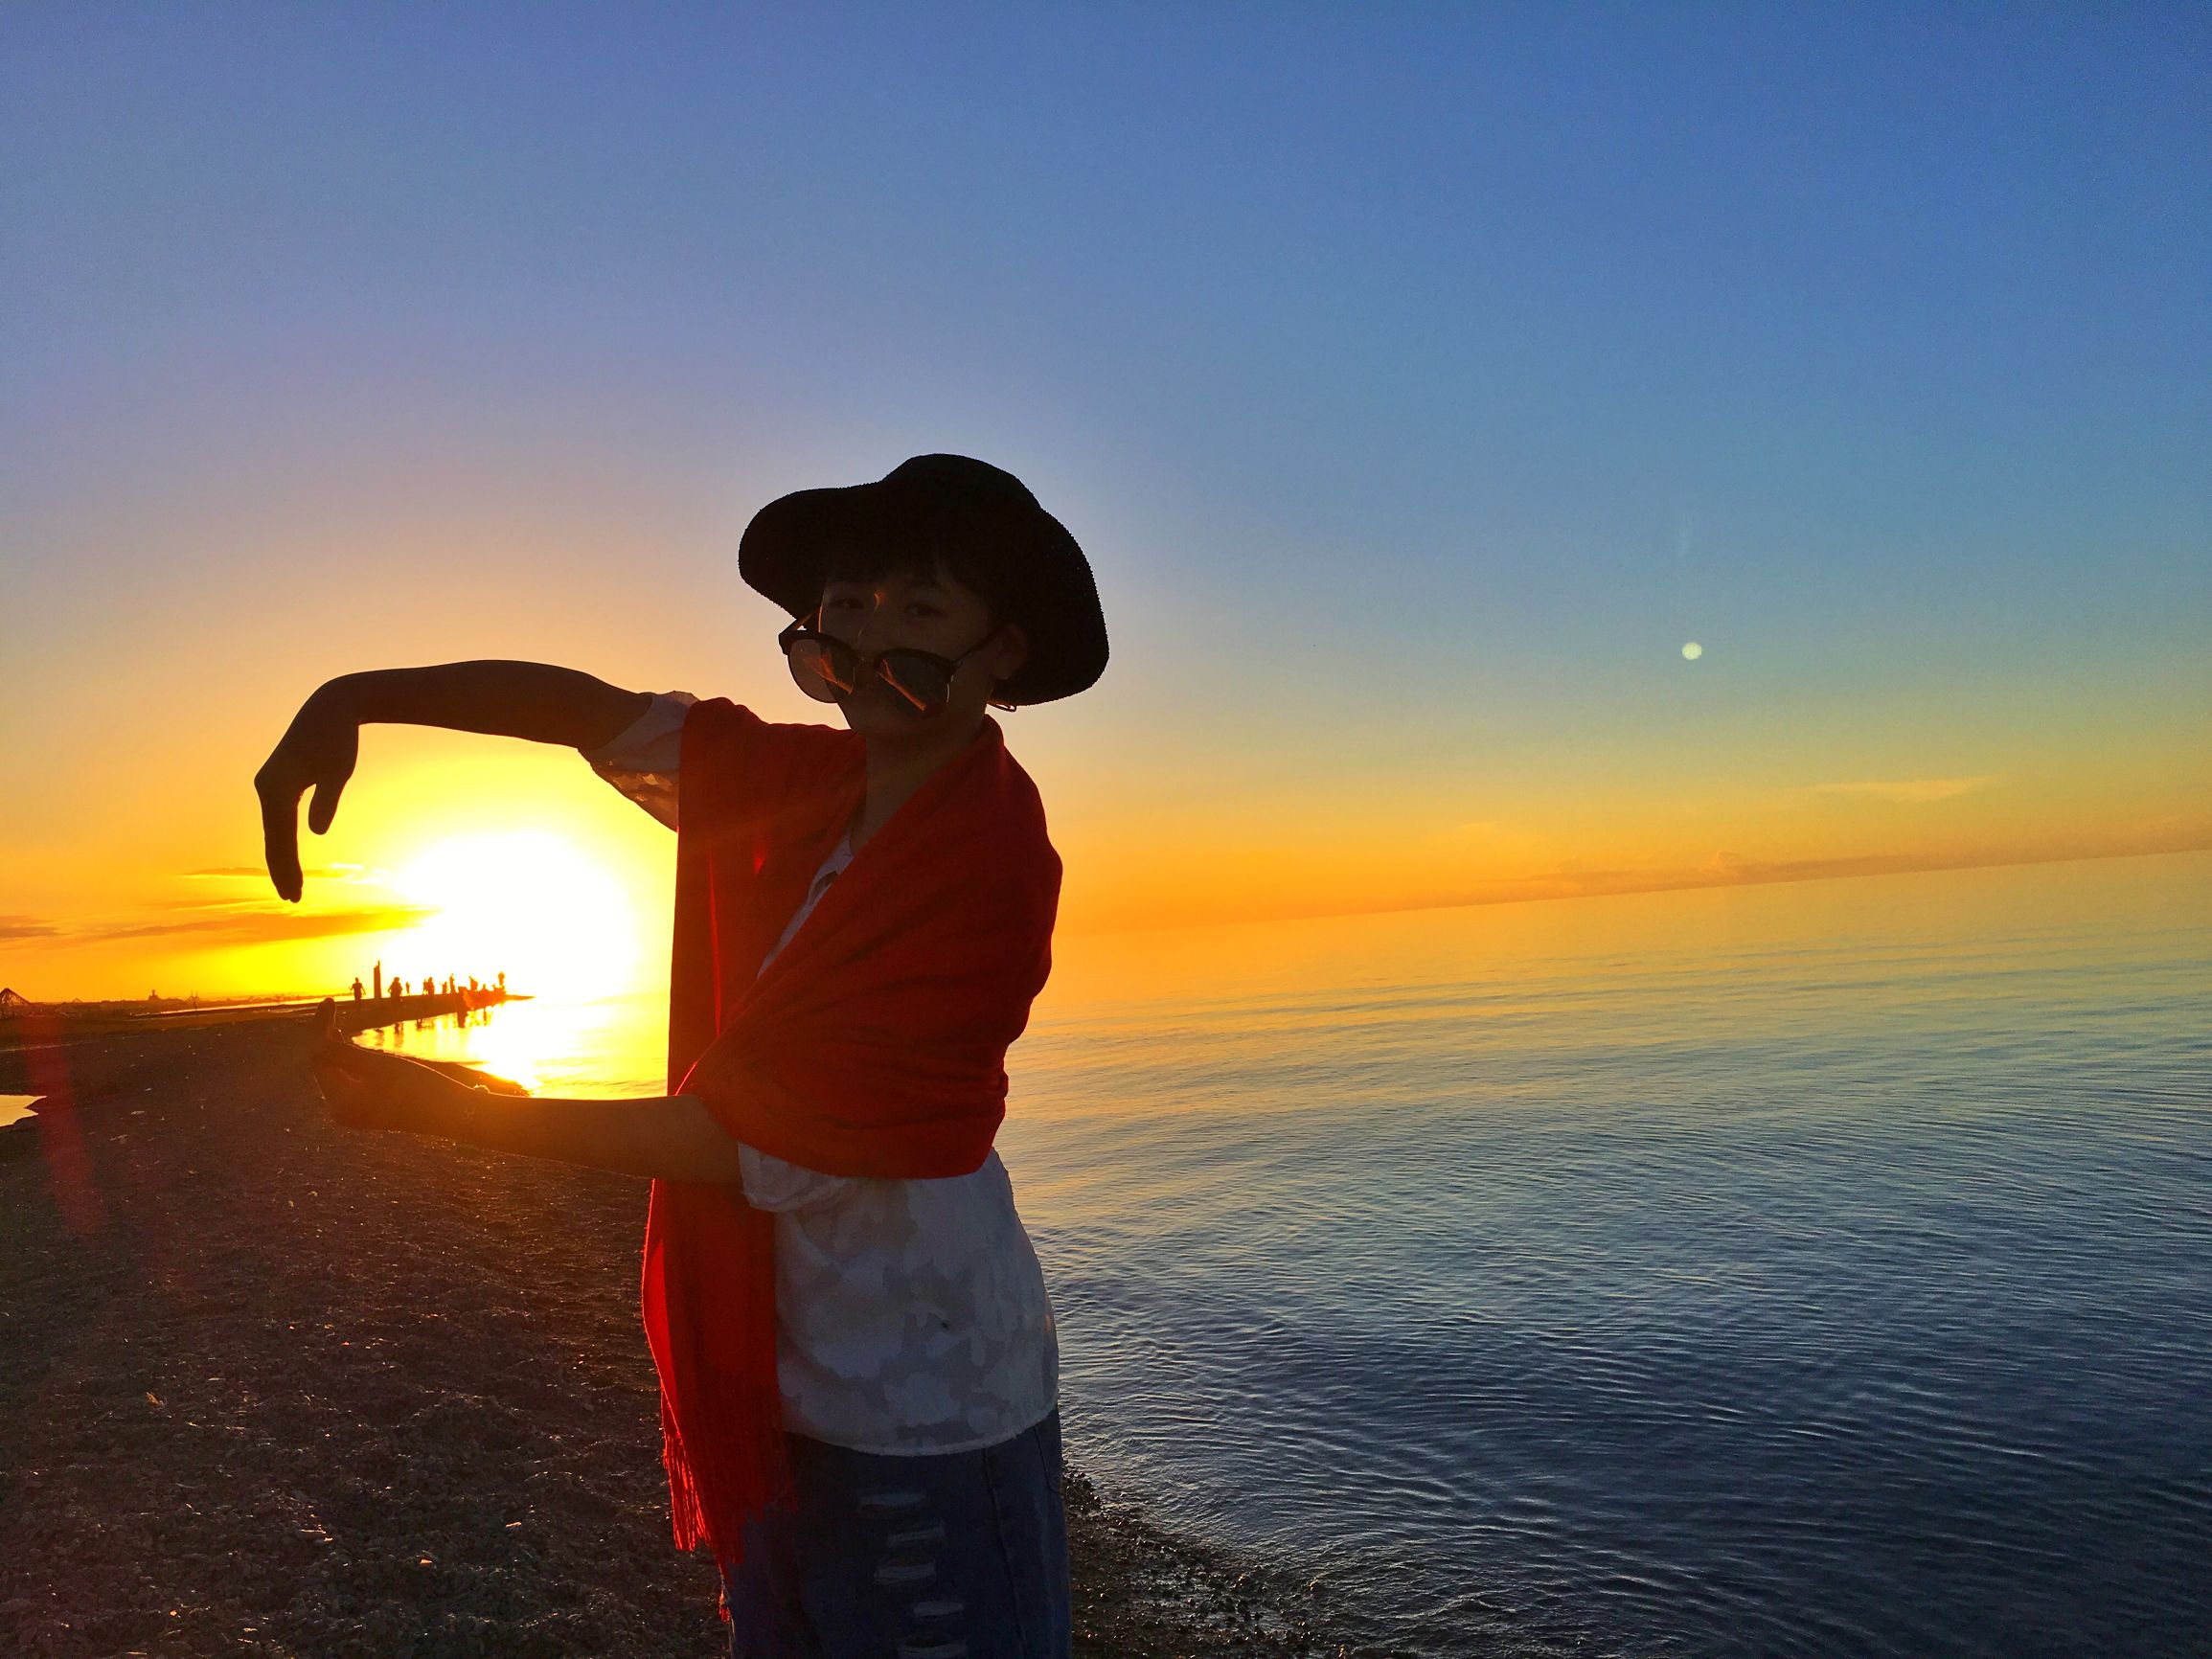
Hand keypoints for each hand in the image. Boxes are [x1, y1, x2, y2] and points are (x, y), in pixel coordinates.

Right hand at [256, 682, 359, 902]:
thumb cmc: (339, 739)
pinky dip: (282, 841)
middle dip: (281, 869)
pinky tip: (287, 857)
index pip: (282, 836)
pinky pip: (277, 819)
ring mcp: (268, 785)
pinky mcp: (276, 783)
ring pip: (272, 830)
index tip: (296, 891)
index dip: (288, 866)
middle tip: (292, 899)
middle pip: (272, 837)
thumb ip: (327, 800)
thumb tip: (316, 832)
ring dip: (280, 858)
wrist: (330, 709)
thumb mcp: (339, 771)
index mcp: (278, 787)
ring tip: (290, 887)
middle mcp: (266, 787)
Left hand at [310, 998, 471, 1132]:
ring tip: (333, 1019)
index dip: (319, 1029)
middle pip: (324, 1065)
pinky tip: (345, 1041)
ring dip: (335, 1045)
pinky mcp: (365, 1107)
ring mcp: (353, 1110)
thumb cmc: (418, 1088)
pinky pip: (348, 1079)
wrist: (453, 1114)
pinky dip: (348, 1059)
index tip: (327, 1002)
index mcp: (340, 1104)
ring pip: (335, 1071)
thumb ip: (344, 1054)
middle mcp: (341, 1110)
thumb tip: (313, 1044)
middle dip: (324, 1036)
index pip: (319, 1059)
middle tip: (328, 1003)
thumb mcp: (380, 1066)